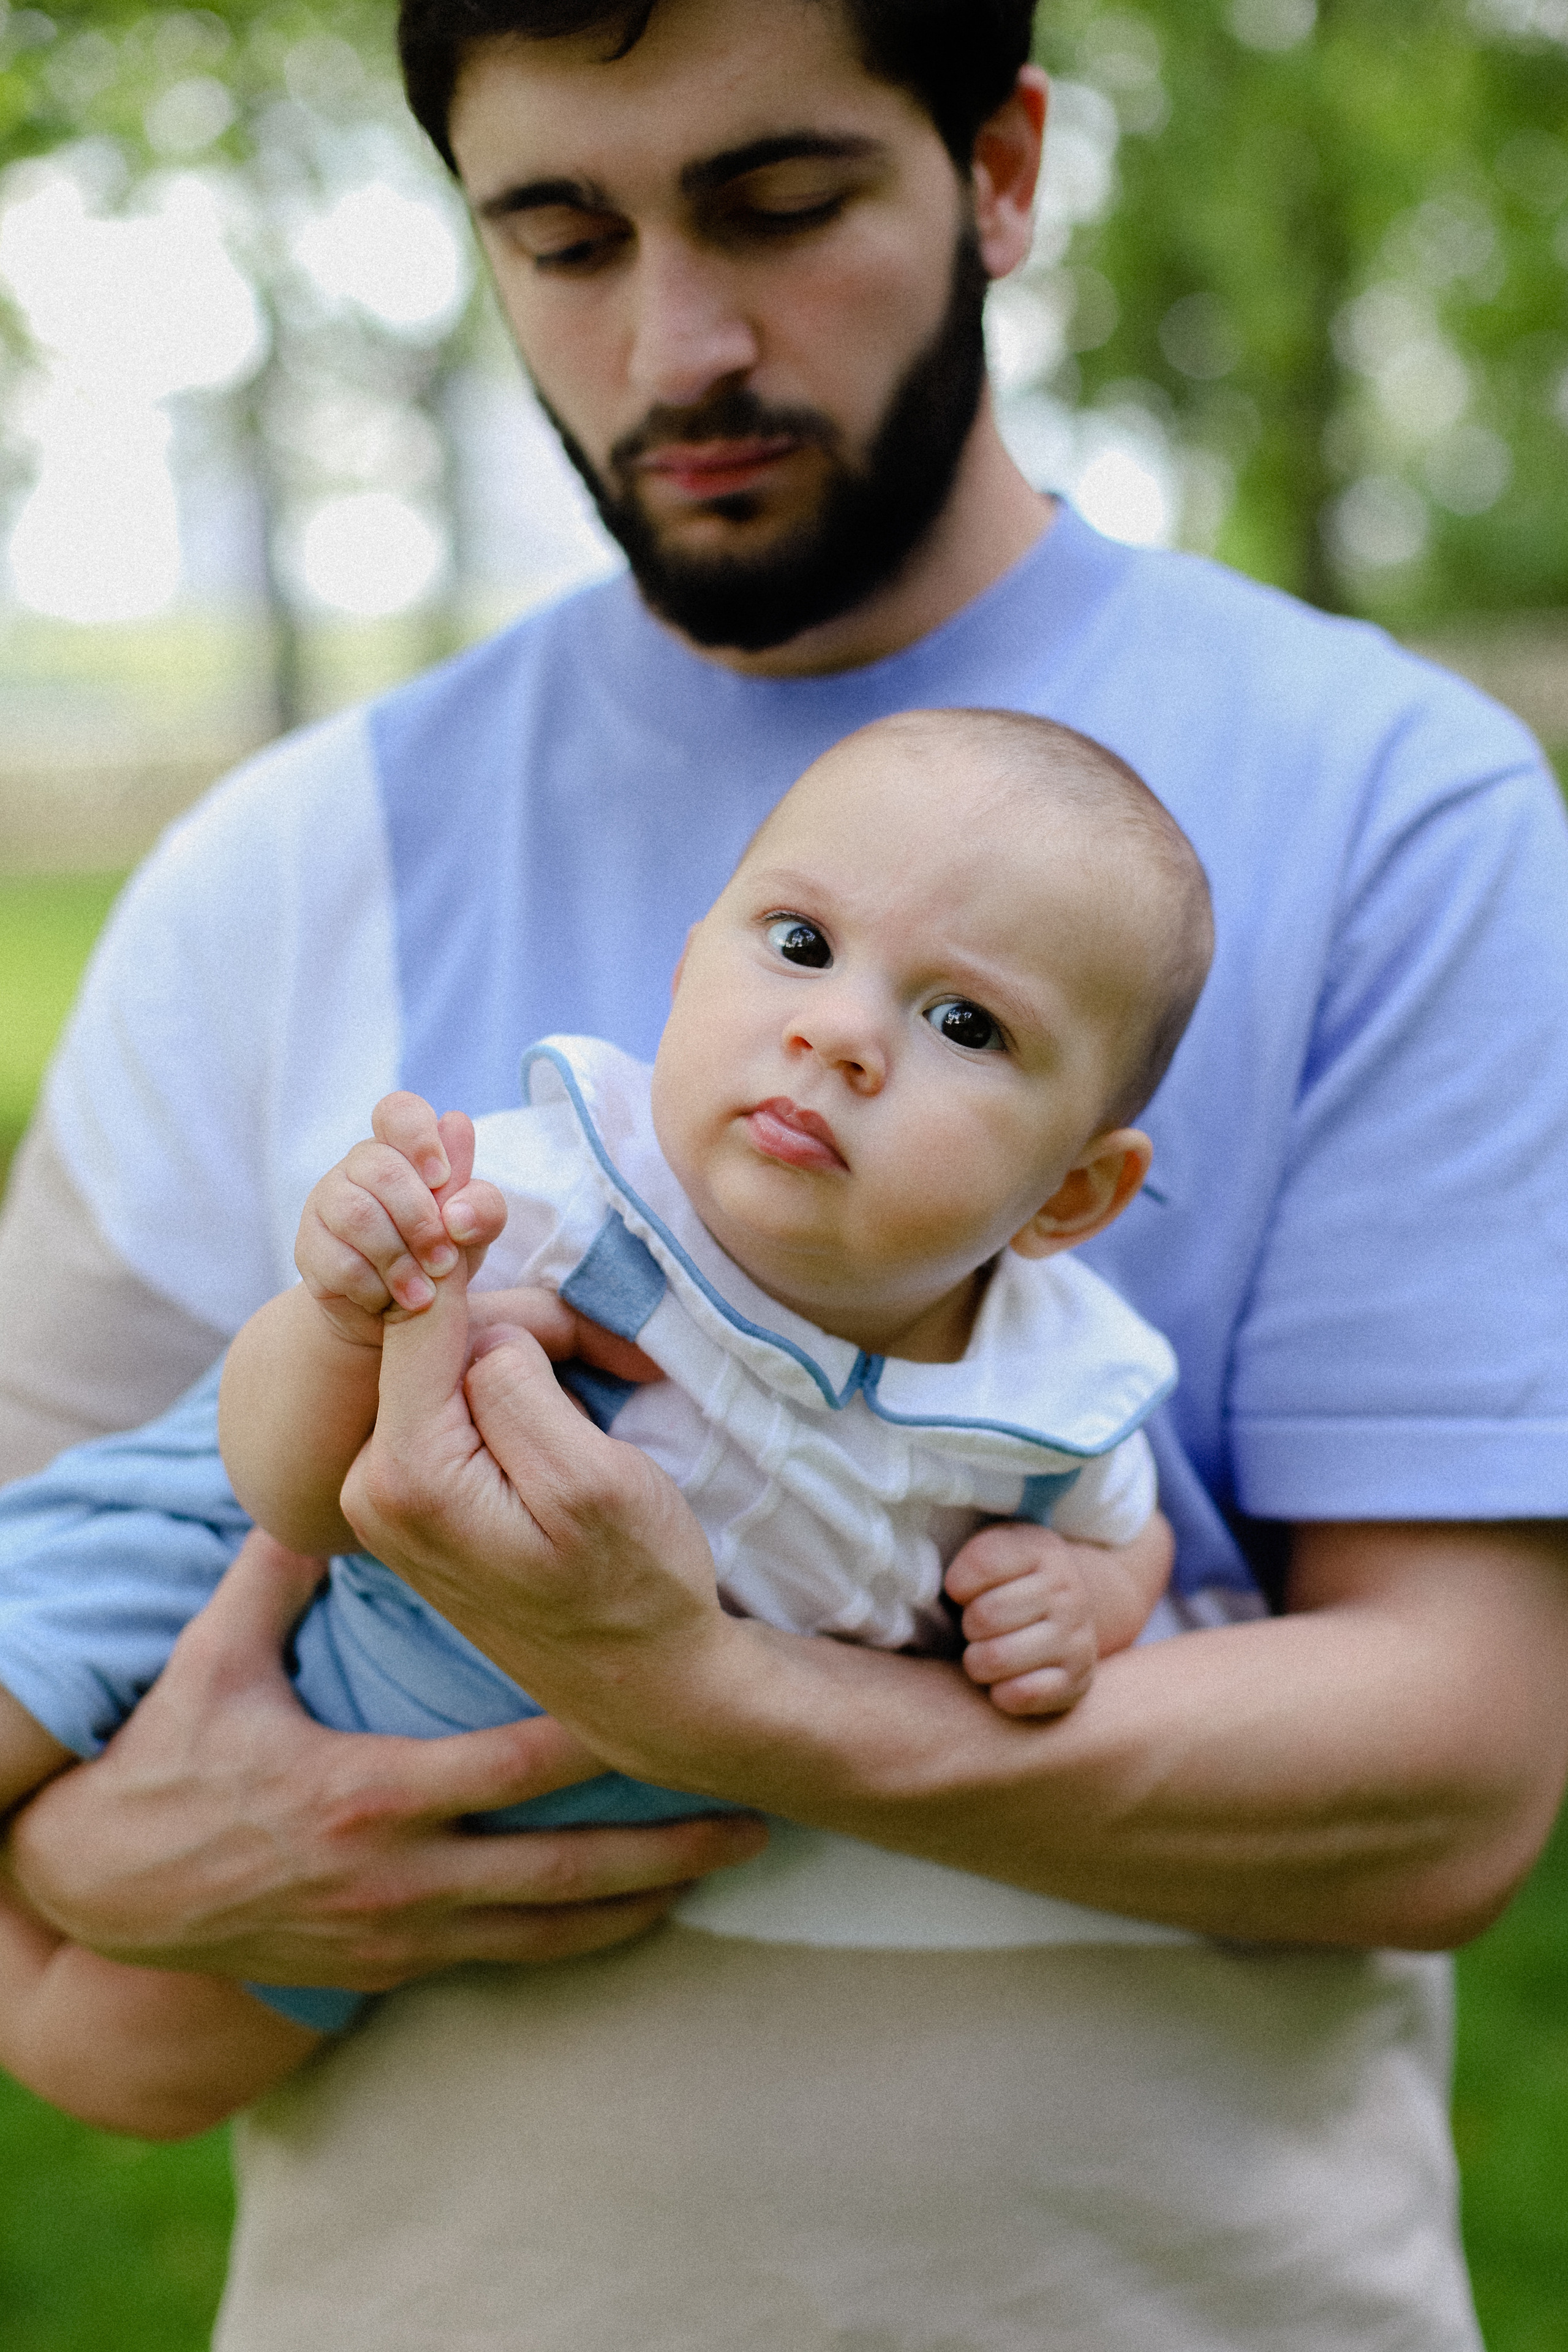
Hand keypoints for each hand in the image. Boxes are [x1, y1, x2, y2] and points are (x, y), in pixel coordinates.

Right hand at [7, 1530, 765, 1986]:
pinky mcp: (395, 1966)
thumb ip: (275, 1575)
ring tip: (727, 1864)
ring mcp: (404, 1933)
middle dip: (663, 1847)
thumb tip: (322, 1491)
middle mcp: (401, 1876)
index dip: (596, 1739)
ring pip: (551, 1931)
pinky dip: (583, 1942)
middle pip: (562, 1870)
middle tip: (754, 1821)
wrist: (107, 1898)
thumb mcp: (213, 1663)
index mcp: (368, 1793)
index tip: (671, 1709)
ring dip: (644, 1901)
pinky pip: (510, 1960)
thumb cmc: (165, 1767)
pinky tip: (641, 1918)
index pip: (509, 1765)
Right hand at [295, 1093, 508, 1347]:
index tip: (442, 1179)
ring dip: (399, 1259)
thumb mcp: (473, 1233)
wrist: (395, 1315)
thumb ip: (481, 1206)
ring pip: (357, 1215)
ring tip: (423, 1294)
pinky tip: (390, 1300)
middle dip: (421, 1222)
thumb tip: (458, 1206)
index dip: (420, 1139)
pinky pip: (339, 1261)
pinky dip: (374, 1286)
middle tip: (444, 1263)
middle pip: (382, 1170)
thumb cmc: (438, 1255)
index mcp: (402, 1148)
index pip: (399, 1112)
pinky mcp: (308, 1245)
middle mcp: (359, 1165)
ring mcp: (327, 1202)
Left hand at [341, 1271, 744, 1783]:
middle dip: (525, 1330)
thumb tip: (478, 1329)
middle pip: (435, 1341)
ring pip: (450, 1370)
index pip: (419, 1320)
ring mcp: (386, 1498)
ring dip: (529, 1364)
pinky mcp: (413, 1502)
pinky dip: (515, 1399)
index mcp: (406, 1475)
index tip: (497, 1211)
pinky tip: (569, 1428)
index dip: (470, 1261)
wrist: (639, 1682)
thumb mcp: (590, 1478)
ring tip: (608, 1395)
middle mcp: (371, 1486)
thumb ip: (516, 1385)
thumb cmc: (635, 1585)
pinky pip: (454, 1410)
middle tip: (621, 1359)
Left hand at [944, 1523, 1099, 1716]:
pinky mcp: (1077, 1681)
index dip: (958, 1583)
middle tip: (977, 1626)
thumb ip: (968, 1556)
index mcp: (1042, 1550)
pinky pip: (1021, 1695)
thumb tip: (931, 1585)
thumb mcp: (993, 1550)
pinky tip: (1005, 1680)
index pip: (982, 1563)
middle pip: (984, 1616)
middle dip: (968, 1625)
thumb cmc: (1008, 1583)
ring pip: (996, 1658)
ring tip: (987, 1651)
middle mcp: (1067, 1591)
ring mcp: (1077, 1638)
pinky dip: (1001, 1693)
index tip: (963, 1590)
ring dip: (978, 1661)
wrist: (1066, 1615)